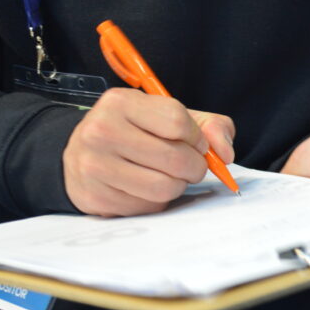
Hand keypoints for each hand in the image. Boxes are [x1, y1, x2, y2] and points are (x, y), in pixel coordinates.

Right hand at [63, 88, 234, 216]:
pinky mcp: (95, 198)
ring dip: (178, 185)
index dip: (197, 138)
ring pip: (164, 187)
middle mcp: (101, 131)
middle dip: (195, 167)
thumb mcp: (169, 116)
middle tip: (192, 167)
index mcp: (120, 103)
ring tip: (171, 176)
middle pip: (174, 158)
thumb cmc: (136, 132)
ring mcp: (94, 166)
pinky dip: (158, 201)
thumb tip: (226, 154)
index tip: (196, 144)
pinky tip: (147, 187)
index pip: (177, 121)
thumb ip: (210, 126)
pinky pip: (148, 207)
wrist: (84, 154)